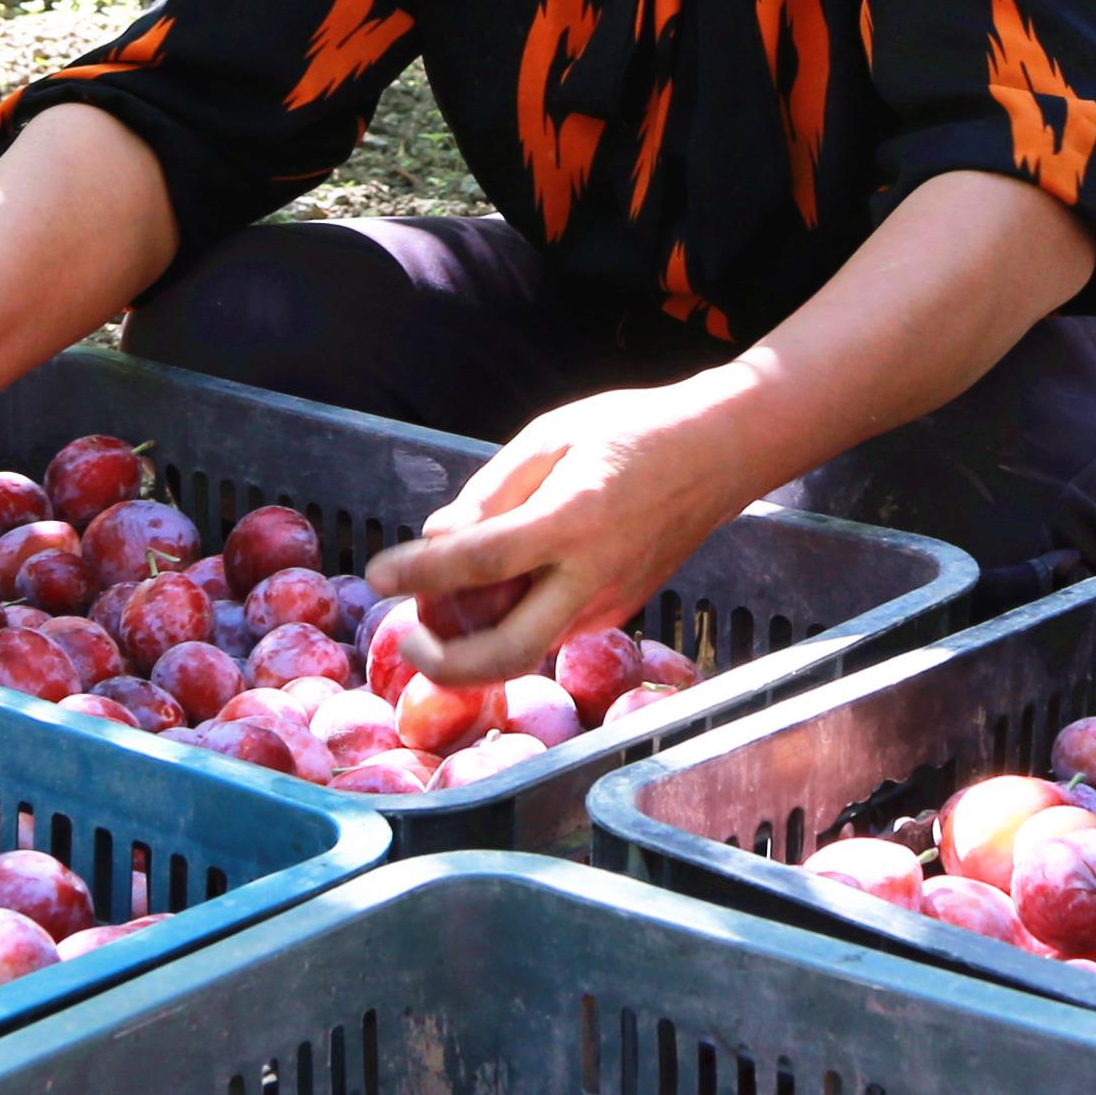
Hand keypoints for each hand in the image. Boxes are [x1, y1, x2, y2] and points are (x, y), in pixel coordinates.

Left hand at [363, 380, 749, 687]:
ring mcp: (611, 601)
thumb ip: (493, 489)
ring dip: (475, 647)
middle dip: (446, 664)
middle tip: (409, 638)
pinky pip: (554, 632)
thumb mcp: (553, 434)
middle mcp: (593, 574)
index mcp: (573, 517)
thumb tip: (438, 536)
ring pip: (530, 650)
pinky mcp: (621, 611)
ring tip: (442, 608)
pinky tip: (494, 594)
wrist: (719, 452)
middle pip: (508, 651)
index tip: (376, 575)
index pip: (480, 560)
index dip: (419, 573)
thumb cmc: (633, 430)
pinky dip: (513, 626)